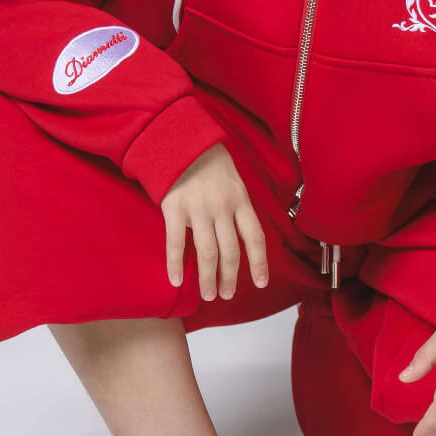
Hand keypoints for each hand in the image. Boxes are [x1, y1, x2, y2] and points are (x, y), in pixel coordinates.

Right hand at [161, 143, 267, 300]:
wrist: (182, 139)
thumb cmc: (210, 163)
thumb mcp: (235, 182)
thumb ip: (238, 209)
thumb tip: (243, 240)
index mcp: (241, 201)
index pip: (255, 238)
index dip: (259, 263)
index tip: (261, 284)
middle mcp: (223, 207)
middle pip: (231, 251)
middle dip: (229, 278)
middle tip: (226, 295)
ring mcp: (198, 208)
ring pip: (207, 252)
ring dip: (208, 278)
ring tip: (208, 295)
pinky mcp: (174, 208)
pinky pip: (176, 242)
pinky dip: (176, 264)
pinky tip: (176, 281)